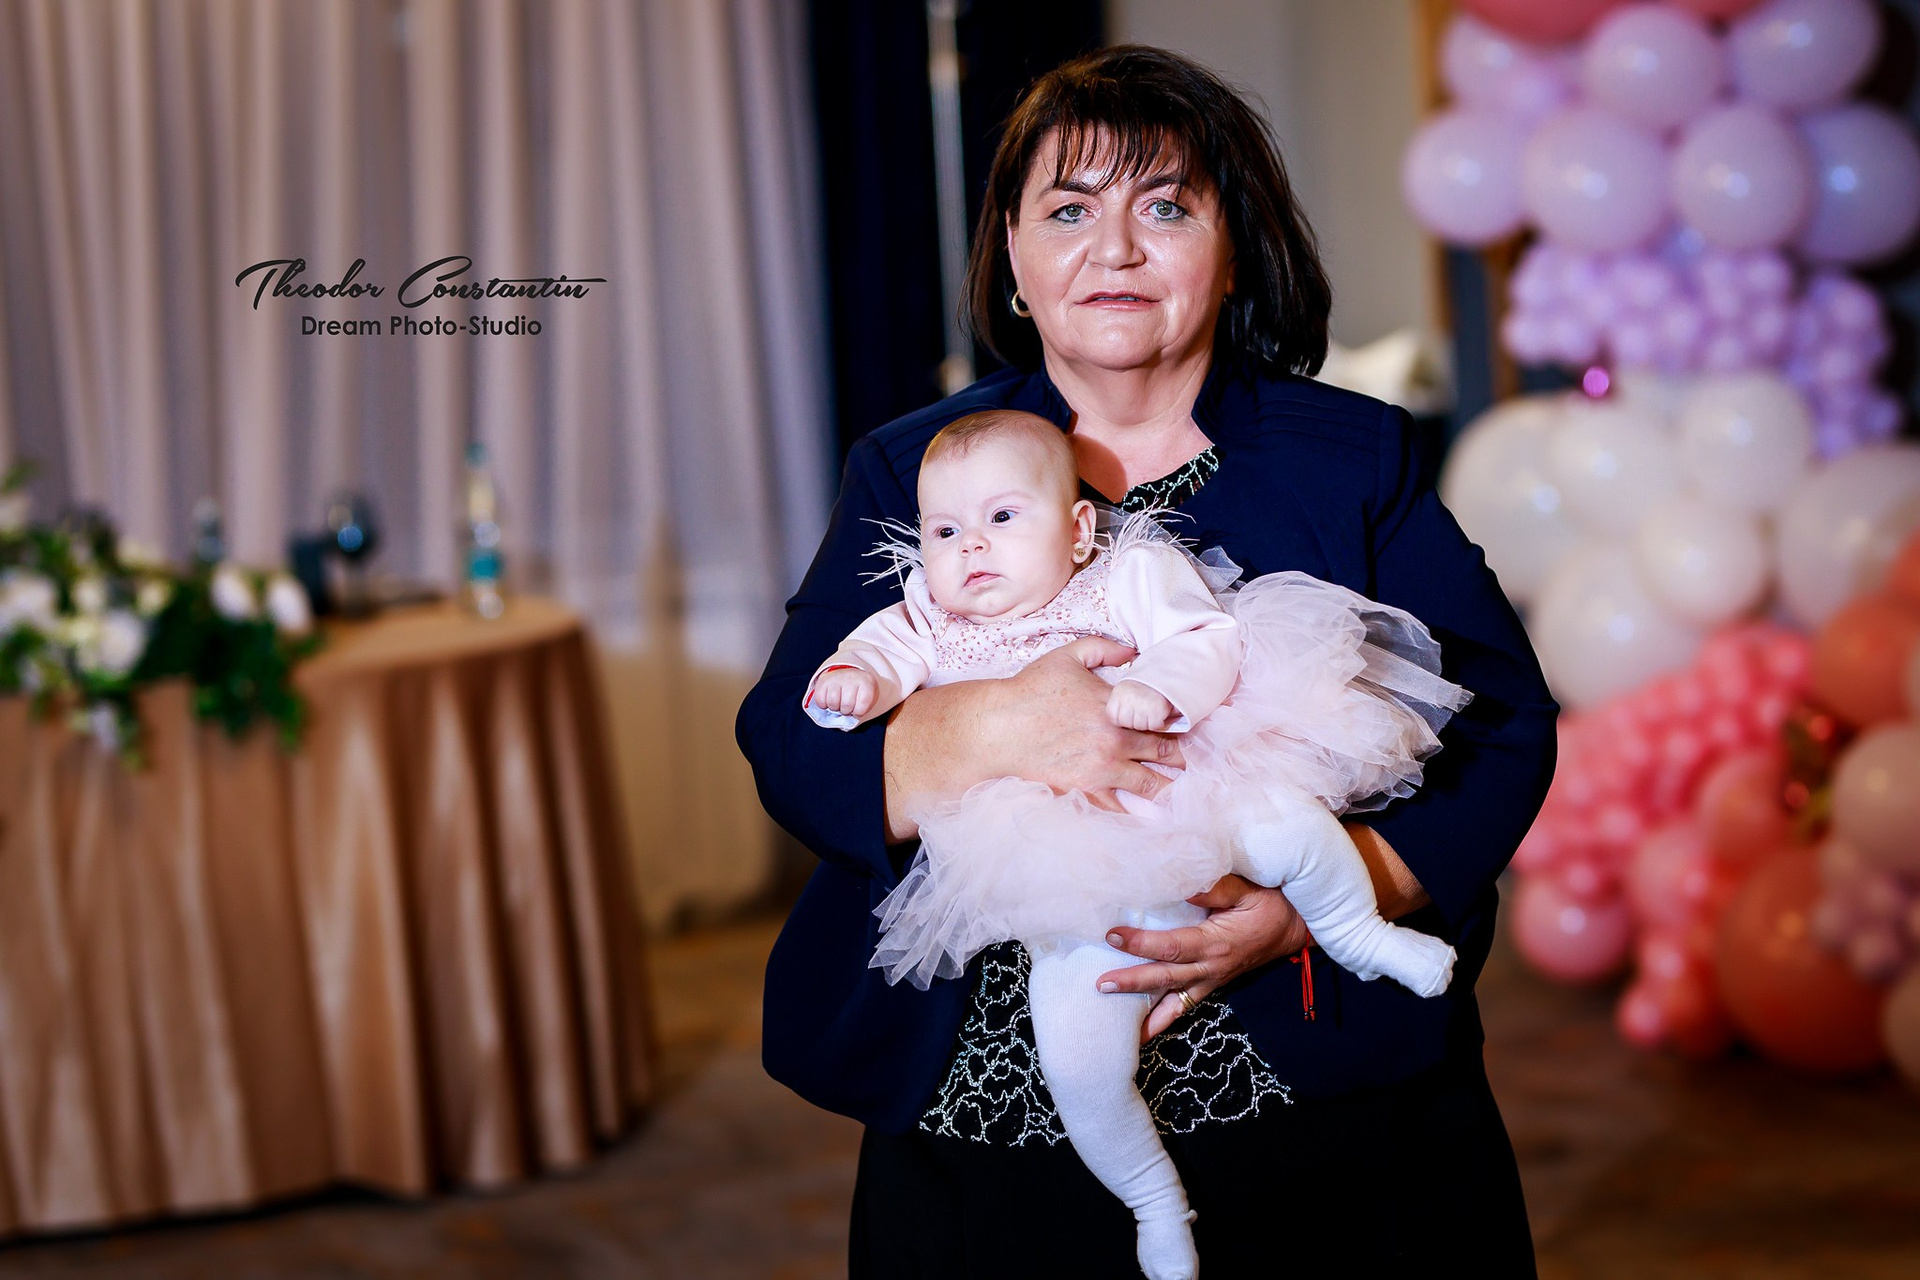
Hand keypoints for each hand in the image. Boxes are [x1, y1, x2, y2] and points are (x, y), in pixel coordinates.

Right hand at [811, 666, 877, 717]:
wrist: (848, 675)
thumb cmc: (859, 692)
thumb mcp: (868, 698)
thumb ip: (863, 709)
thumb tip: (852, 718)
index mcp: (866, 682)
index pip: (863, 704)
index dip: (859, 712)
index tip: (858, 709)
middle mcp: (851, 677)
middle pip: (847, 705)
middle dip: (846, 711)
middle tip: (847, 706)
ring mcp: (836, 678)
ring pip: (833, 703)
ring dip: (835, 708)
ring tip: (838, 703)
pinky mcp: (823, 680)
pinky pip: (820, 700)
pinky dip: (823, 705)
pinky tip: (829, 700)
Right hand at [882, 635, 1185, 840]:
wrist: (998, 728)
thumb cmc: (1029, 690)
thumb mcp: (1066, 656)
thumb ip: (1104, 648)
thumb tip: (1133, 652)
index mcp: (1115, 707)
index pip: (1163, 718)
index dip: (1181, 724)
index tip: (1190, 729)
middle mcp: (1115, 741)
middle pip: (1165, 754)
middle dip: (1182, 759)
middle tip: (1194, 763)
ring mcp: (1101, 769)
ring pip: (1150, 784)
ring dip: (1168, 788)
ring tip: (1181, 793)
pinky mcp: (1084, 790)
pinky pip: (1118, 807)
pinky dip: (1135, 812)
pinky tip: (1147, 816)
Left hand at [1097, 875, 1311, 1041]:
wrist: (1294, 928)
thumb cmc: (1270, 903)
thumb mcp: (1246, 889)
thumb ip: (1215, 888)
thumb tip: (1182, 885)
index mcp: (1216, 943)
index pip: (1172, 947)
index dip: (1141, 943)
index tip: (1112, 935)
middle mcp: (1211, 968)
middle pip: (1165, 979)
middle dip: (1132, 983)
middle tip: (1100, 985)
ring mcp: (1212, 980)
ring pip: (1175, 1002)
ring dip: (1146, 1014)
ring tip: (1118, 1028)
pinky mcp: (1212, 984)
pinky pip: (1186, 1006)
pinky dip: (1165, 1020)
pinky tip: (1144, 1032)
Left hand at [1107, 680, 1175, 731]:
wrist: (1165, 675)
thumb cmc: (1144, 686)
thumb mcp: (1126, 690)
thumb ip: (1120, 705)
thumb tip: (1118, 721)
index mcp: (1118, 693)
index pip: (1112, 717)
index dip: (1120, 719)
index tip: (1128, 714)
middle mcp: (1129, 699)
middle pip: (1126, 723)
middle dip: (1133, 722)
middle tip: (1141, 714)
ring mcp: (1143, 705)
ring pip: (1140, 726)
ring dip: (1146, 723)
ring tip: (1150, 713)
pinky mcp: (1157, 710)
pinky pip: (1153, 726)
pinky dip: (1157, 723)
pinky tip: (1158, 715)